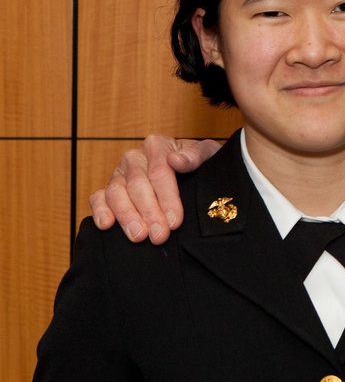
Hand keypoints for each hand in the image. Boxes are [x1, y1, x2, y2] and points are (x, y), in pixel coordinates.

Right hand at [89, 135, 220, 243]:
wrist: (194, 170)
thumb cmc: (200, 163)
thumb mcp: (208, 154)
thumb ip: (195, 156)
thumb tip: (176, 160)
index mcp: (158, 145)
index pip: (160, 172)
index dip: (167, 198)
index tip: (175, 221)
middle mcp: (135, 158)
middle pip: (138, 185)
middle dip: (150, 213)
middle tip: (160, 235)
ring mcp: (120, 173)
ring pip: (116, 193)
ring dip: (127, 216)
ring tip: (138, 236)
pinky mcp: (108, 189)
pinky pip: (98, 198)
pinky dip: (100, 210)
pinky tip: (107, 225)